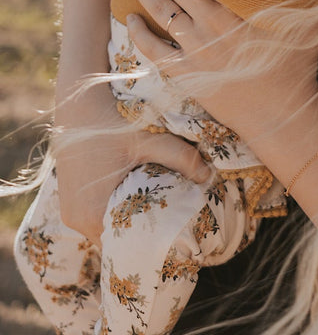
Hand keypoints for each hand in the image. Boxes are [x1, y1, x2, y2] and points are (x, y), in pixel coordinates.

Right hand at [55, 86, 211, 244]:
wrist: (77, 105)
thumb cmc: (111, 123)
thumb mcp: (148, 140)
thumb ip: (181, 158)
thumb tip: (209, 176)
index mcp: (93, 214)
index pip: (123, 250)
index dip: (147, 248)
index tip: (169, 244)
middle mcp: (77, 220)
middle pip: (113, 243)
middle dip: (139, 239)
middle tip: (167, 231)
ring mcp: (71, 212)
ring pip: (104, 231)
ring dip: (125, 225)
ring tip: (152, 217)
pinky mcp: (69, 200)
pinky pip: (94, 218)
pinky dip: (112, 213)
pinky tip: (131, 201)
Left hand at [124, 0, 317, 149]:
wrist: (281, 116)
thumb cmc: (296, 66)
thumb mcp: (305, 20)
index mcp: (237, 4)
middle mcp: (212, 23)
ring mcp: (197, 49)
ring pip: (160, 11)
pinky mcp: (188, 74)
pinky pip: (155, 51)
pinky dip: (140, 34)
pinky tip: (130, 20)